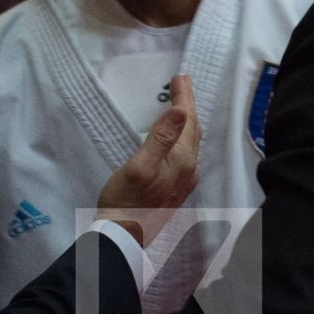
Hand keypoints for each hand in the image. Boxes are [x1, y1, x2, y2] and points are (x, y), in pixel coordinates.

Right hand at [96, 74, 200, 245]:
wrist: (121, 237)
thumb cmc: (124, 201)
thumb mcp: (138, 166)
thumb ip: (161, 138)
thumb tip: (180, 111)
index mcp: (181, 161)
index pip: (187, 120)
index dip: (184, 97)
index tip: (180, 76)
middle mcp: (189, 170)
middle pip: (193, 129)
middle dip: (188, 105)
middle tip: (181, 83)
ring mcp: (184, 181)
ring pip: (191, 142)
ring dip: (187, 120)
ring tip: (181, 103)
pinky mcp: (176, 189)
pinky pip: (187, 154)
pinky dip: (184, 136)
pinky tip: (178, 136)